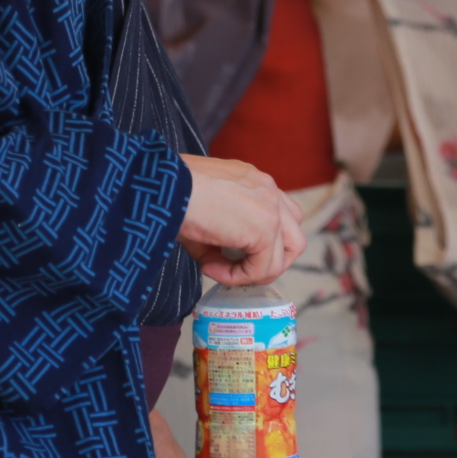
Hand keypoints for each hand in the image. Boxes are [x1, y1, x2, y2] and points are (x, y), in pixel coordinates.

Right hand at [177, 156, 305, 286]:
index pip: (277, 215)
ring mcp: (271, 208)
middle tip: (236, 268)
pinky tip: (209, 268)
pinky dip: (237, 277)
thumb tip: (216, 262)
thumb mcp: (200, 211)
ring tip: (219, 270)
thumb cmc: (169, 193)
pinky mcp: (265, 228)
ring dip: (252, 272)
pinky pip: (263, 269)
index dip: (258, 242)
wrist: (163, 186)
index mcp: (253, 180)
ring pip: (283, 257)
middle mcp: (268, 189)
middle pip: (293, 236)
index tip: (222, 252)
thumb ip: (218, 234)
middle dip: (268, 260)